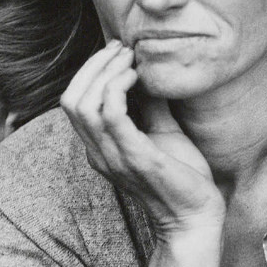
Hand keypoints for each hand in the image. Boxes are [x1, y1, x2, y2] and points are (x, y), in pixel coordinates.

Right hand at [61, 40, 224, 234]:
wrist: (196, 216)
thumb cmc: (181, 177)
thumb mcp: (162, 132)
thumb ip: (150, 105)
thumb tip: (149, 72)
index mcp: (100, 148)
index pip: (73, 103)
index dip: (89, 72)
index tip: (117, 52)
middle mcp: (98, 153)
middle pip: (71, 100)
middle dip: (93, 66)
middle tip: (122, 50)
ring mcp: (113, 157)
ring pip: (84, 104)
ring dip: (105, 72)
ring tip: (130, 60)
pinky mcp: (135, 157)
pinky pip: (111, 115)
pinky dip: (118, 88)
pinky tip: (137, 77)